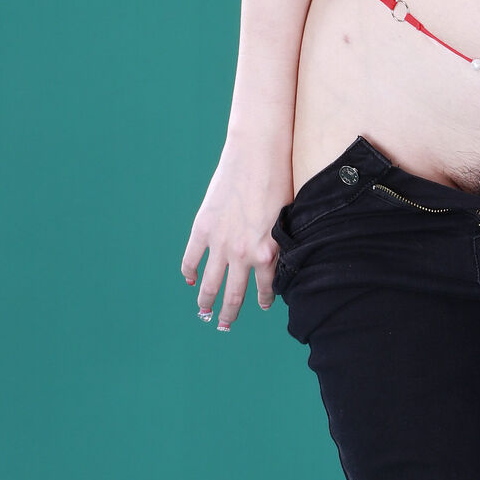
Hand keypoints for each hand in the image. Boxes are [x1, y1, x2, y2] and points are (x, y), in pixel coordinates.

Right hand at [181, 140, 289, 330]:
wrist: (258, 153)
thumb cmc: (282, 180)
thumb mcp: (289, 218)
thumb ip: (281, 242)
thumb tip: (278, 257)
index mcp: (268, 253)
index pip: (266, 289)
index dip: (264, 300)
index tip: (262, 306)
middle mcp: (243, 254)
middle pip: (234, 294)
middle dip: (229, 313)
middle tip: (224, 326)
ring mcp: (220, 242)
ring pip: (210, 283)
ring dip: (206, 301)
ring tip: (204, 313)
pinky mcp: (203, 227)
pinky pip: (192, 257)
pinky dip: (190, 271)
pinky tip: (191, 279)